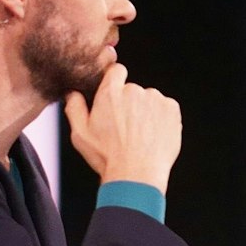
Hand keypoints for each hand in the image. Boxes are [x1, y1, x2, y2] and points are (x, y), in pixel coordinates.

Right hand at [65, 63, 182, 192]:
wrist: (137, 174)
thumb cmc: (106, 157)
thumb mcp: (80, 135)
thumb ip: (75, 108)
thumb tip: (73, 93)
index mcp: (110, 93)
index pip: (116, 71)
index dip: (116, 82)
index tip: (116, 97)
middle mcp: (134, 91)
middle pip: (133, 90)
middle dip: (130, 104)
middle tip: (126, 128)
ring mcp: (155, 99)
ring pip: (150, 100)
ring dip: (146, 111)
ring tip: (140, 136)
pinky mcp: (172, 108)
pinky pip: (166, 107)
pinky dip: (162, 118)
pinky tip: (153, 135)